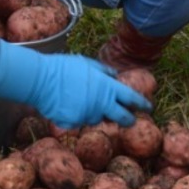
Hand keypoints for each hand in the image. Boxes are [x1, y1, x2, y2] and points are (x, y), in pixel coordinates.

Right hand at [0, 43, 151, 129]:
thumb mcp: (88, 64)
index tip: (148, 108)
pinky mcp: (74, 124)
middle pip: (121, 117)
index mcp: (107, 87)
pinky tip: (66, 105)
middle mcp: (100, 104)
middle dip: (127, 119)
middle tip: (128, 120)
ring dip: (94, 113)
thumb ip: (104, 72)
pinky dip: (75, 116)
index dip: (141, 104)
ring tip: (80, 100)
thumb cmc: (64, 68)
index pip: (130, 98)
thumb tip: (115, 76)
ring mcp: (87, 115)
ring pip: (96, 119)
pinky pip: (79, 122)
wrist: (40, 79)